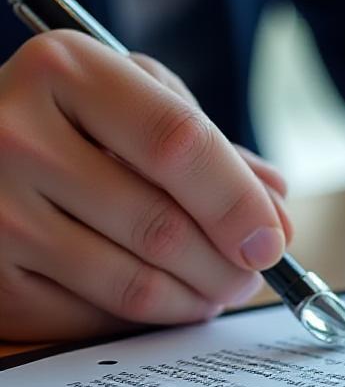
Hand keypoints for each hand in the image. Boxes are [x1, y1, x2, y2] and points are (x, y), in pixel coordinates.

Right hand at [0, 30, 291, 340]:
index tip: (274, 238)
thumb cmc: (65, 119)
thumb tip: (275, 206)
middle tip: (253, 271)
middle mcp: (16, 134)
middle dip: (228, 262)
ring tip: (220, 287)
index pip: (177, 143)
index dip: (238, 200)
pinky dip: (149, 316)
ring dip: (198, 296)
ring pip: (133, 280)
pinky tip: (168, 299)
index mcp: (65, 70)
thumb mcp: (130, 98)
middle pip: (161, 224)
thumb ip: (207, 145)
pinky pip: (94, 315)